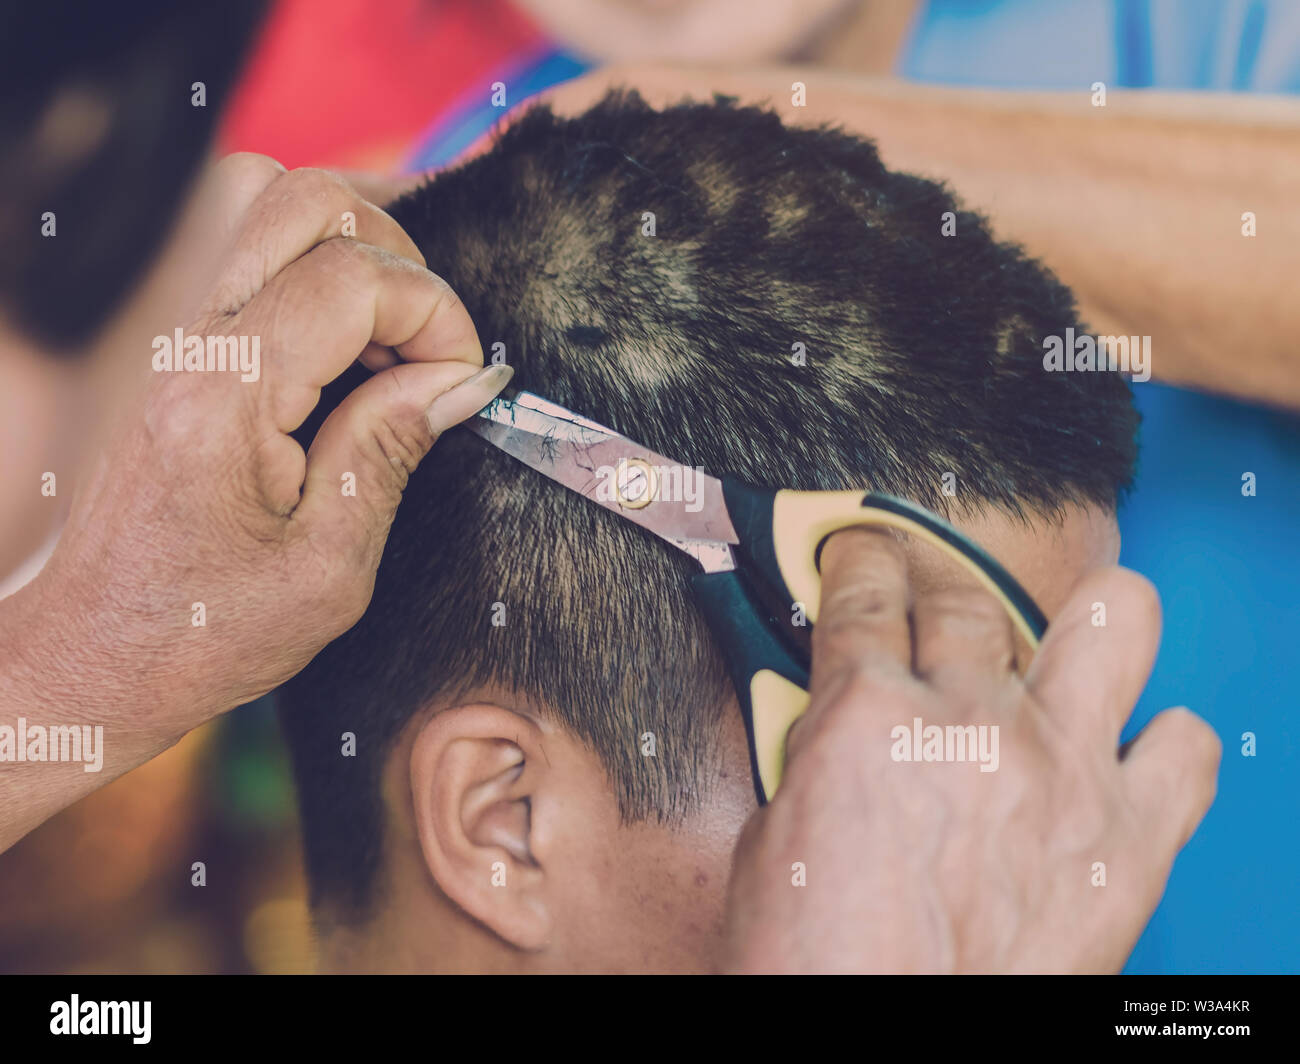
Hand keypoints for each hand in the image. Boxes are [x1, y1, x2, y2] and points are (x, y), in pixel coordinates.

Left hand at [15, 153, 510, 741]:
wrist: (96, 651)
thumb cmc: (203, 629)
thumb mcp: (328, 568)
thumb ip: (391, 452)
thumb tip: (462, 381)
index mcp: (224, 400)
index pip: (351, 280)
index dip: (435, 315)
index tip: (461, 379)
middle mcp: (184, 344)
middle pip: (302, 199)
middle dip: (398, 257)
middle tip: (425, 345)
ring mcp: (167, 333)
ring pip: (264, 197)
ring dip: (349, 244)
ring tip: (385, 331)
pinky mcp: (169, 342)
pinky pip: (243, 242)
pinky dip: (311, 260)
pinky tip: (342, 336)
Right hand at [723, 529, 1219, 972]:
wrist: (881, 1047)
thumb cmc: (815, 967)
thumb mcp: (774, 838)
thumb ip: (825, 755)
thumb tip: (851, 724)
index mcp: (865, 719)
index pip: (866, 593)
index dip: (861, 560)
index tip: (866, 557)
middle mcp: (970, 725)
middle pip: (965, 598)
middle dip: (935, 586)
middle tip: (928, 601)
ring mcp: (1061, 773)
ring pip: (1112, 620)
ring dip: (1086, 618)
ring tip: (1065, 637)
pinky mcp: (1128, 841)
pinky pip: (1186, 750)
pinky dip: (1164, 743)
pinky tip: (1129, 753)